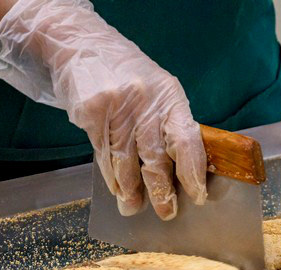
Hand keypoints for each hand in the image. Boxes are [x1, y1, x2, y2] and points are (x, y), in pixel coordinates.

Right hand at [0, 0, 206, 219]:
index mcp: (171, 97)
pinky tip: (117, 190)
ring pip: (127, 160)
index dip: (193, 172)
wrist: (82, 46)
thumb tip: (183, 171)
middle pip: (156, 156)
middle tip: (168, 212)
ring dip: (132, 191)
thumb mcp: (159, 92)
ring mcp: (117, 107)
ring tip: (134, 209)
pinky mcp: (91, 113)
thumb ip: (169, 125)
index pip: (187, 139)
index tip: (198, 196)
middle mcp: (146, 102)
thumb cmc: (129, 76)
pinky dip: (111, 176)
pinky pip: (104, 154)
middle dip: (162, 190)